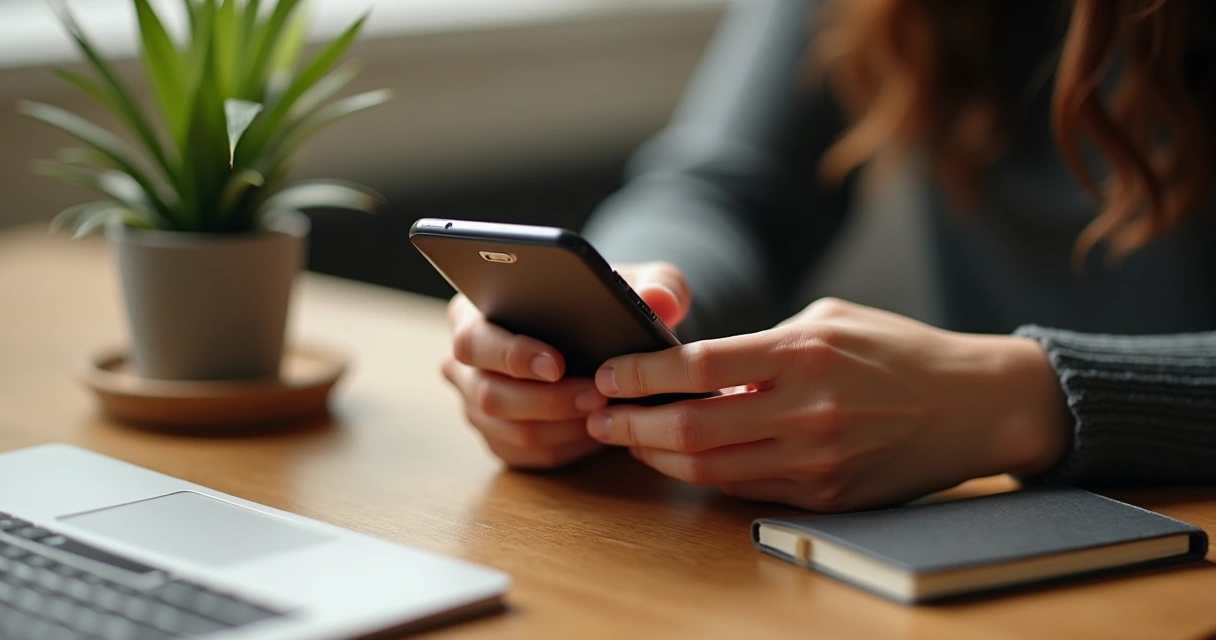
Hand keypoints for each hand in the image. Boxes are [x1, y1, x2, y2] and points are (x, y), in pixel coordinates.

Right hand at [442, 262, 691, 468]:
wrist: (604, 336)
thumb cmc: (605, 301)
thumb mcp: (638, 281)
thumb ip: (655, 282)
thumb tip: (659, 300)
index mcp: (473, 314)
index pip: (475, 339)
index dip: (512, 355)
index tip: (557, 363)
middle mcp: (465, 364)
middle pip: (489, 393)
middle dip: (547, 399)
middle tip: (597, 395)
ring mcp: (477, 405)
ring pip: (509, 429)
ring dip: (561, 425)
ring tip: (605, 412)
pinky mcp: (498, 438)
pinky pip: (526, 454)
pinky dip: (564, 446)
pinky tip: (596, 433)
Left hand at [586, 298, 1070, 510]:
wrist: (975, 404)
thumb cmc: (899, 350)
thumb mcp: (829, 319)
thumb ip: (760, 343)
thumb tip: (694, 365)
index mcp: (804, 352)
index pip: (700, 366)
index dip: (642, 374)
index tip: (608, 373)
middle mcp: (808, 410)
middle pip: (692, 429)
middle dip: (631, 424)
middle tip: (598, 415)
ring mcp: (818, 461)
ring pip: (710, 470)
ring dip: (658, 456)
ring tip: (627, 438)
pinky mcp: (826, 496)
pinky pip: (746, 489)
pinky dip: (706, 474)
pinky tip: (681, 458)